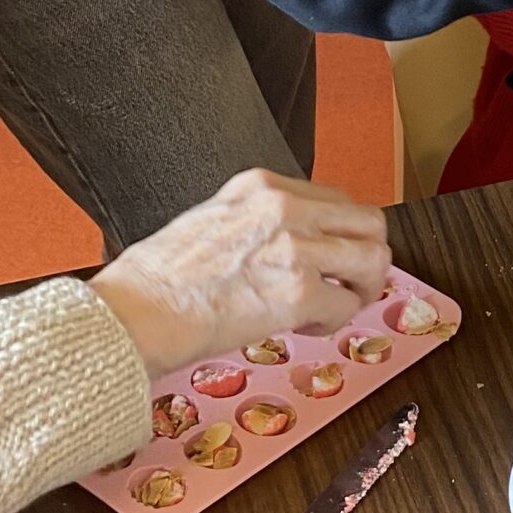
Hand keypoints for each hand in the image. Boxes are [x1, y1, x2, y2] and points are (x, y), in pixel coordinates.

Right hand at [92, 170, 391, 380]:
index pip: (337, 200)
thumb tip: (297, 242)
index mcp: (263, 185)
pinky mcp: (298, 292)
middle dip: (367, 257)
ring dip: (361, 289)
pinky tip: (305, 326)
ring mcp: (295, 248)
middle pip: (370, 223)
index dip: (341, 234)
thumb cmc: (162, 276)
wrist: (138, 311)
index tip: (331, 258)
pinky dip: (334, 321)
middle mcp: (285, 207)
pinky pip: (347, 305)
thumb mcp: (215, 218)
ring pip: (374, 260)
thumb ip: (261, 221)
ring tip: (334, 305)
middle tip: (350, 284)